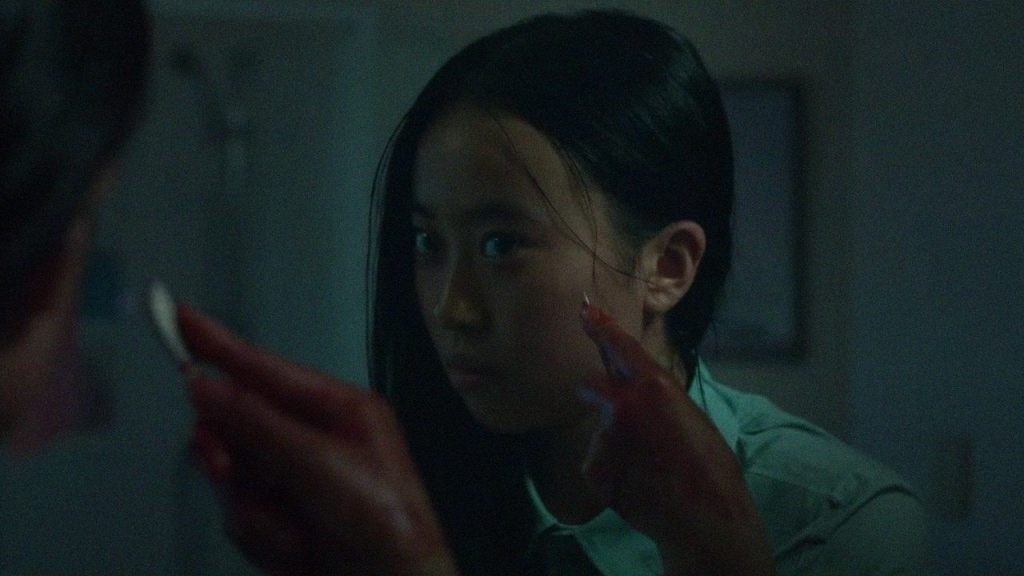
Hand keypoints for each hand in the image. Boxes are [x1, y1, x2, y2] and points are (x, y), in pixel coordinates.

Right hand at [176, 306, 458, 575]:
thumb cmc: (380, 521)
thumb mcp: (320, 465)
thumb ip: (256, 425)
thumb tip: (201, 384)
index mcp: (339, 409)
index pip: (266, 369)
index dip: (219, 345)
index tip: (176, 315)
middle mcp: (315, 438)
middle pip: (238, 426)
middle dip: (233, 456)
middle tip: (228, 468)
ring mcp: (297, 481)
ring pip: (234, 480)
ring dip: (258, 511)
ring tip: (298, 532)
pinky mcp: (285, 521)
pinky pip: (241, 518)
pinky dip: (264, 539)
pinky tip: (299, 553)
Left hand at [579, 302, 773, 575]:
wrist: (704, 517)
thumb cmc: (708, 466)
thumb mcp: (688, 415)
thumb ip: (653, 397)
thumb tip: (629, 389)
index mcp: (653, 386)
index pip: (619, 347)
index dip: (600, 326)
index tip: (584, 310)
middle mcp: (622, 405)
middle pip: (592, 386)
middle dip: (600, 394)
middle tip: (624, 418)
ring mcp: (605, 438)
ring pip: (600, 431)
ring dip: (617, 444)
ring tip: (650, 468)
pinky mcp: (593, 467)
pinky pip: (596, 461)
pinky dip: (612, 470)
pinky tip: (638, 484)